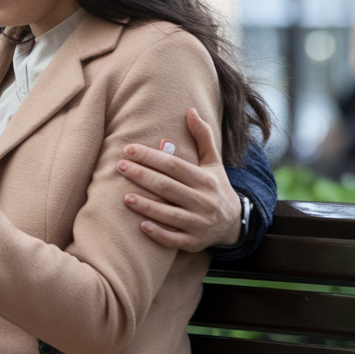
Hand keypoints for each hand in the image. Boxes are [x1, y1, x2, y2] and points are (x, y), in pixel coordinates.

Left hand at [117, 108, 241, 251]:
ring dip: (146, 206)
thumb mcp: (213, 162)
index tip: (129, 149)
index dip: (151, 157)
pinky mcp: (194, 242)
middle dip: (142, 176)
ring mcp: (199, 224)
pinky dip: (159, 233)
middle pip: (167, 188)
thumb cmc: (216, 187)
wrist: (234, 223)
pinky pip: (174, 239)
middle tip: (120, 167)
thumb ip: (202, 137)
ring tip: (125, 197)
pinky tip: (141, 225)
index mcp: (206, 180)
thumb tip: (190, 110)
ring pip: (169, 214)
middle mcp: (204, 202)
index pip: (174, 166)